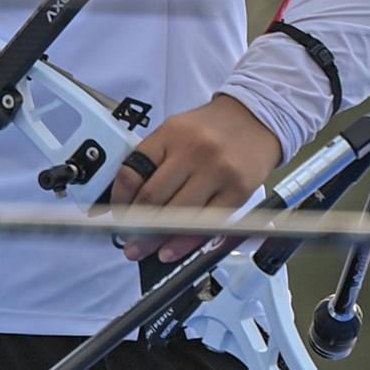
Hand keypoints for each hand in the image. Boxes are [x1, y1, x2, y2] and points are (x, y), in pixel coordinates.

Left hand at [105, 94, 282, 261]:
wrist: (256, 118)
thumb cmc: (212, 128)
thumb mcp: (176, 130)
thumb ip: (154, 158)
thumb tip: (128, 197)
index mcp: (170, 134)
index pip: (133, 171)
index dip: (119, 199)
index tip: (113, 215)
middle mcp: (192, 151)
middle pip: (153, 198)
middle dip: (134, 226)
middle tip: (126, 240)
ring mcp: (217, 172)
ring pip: (178, 215)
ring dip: (155, 239)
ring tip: (142, 249)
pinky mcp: (237, 192)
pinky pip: (206, 225)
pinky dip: (184, 242)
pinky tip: (170, 250)